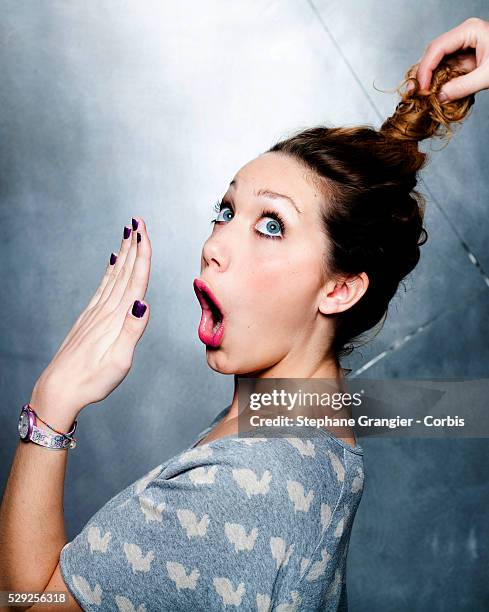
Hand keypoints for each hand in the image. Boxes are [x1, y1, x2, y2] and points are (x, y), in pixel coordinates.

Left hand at [30, 218, 151, 427]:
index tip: (144, 233)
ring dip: (123, 255)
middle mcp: (105, 311)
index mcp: (116, 319)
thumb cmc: (91, 380)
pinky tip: (112, 265)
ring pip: (114, 277)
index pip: (134, 281)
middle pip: (124, 273)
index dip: (141, 256)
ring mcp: (95, 314)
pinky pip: (102, 288)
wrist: (59, 390)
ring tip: (128, 235)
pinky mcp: (88, 320)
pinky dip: (110, 272)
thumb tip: (143, 304)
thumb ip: (131, 331)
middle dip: (133, 246)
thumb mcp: (118, 361)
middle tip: (138, 222)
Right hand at [409, 17, 488, 100]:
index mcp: (469, 31)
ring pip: (437, 62)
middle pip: (433, 53)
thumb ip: (462, 87)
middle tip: (416, 94)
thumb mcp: (488, 76)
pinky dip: (439, 81)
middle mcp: (463, 35)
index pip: (437, 48)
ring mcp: (464, 46)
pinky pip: (446, 69)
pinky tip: (434, 92)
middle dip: (423, 74)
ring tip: (423, 95)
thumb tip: (439, 97)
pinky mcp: (466, 58)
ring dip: (429, 79)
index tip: (421, 89)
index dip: (425, 69)